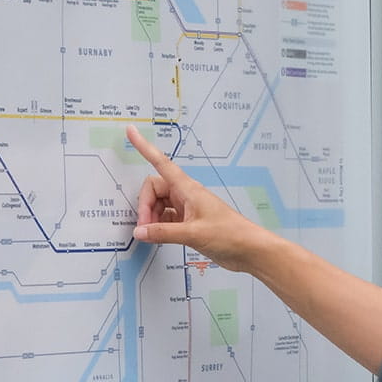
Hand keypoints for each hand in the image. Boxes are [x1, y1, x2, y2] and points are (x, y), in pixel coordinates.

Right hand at [127, 125, 278, 271]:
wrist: (250, 250)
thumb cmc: (230, 234)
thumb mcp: (193, 233)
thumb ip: (163, 232)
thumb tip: (140, 231)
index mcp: (188, 189)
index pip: (161, 162)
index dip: (144, 147)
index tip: (131, 132)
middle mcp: (186, 194)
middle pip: (154, 189)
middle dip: (145, 206)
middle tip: (145, 227)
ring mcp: (188, 208)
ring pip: (159, 205)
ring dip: (151, 217)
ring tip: (152, 234)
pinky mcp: (190, 222)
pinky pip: (166, 218)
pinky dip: (159, 225)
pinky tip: (158, 236)